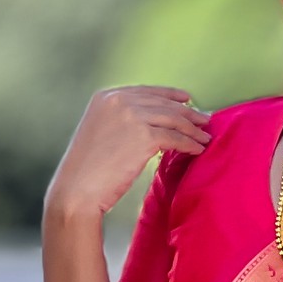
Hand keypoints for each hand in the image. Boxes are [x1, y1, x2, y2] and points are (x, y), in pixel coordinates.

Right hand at [44, 85, 209, 226]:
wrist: (76, 189)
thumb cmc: (87, 171)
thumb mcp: (99, 133)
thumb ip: (120, 122)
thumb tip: (150, 124)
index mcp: (106, 97)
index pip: (146, 91)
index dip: (170, 95)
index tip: (187, 99)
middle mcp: (118, 100)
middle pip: (163, 104)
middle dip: (188, 112)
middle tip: (205, 120)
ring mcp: (131, 116)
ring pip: (173, 119)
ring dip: (193, 129)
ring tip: (206, 137)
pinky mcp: (143, 136)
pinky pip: (176, 138)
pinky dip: (190, 144)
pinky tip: (198, 150)